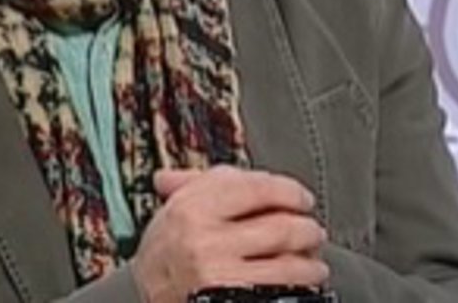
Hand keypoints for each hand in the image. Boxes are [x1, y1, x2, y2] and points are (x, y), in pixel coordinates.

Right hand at [130, 165, 328, 302]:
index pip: (258, 188)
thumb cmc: (165, 255)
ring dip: (311, 262)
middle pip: (281, 226)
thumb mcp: (174, 212)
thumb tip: (232, 168)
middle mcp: (205, 240)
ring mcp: (220, 276)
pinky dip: (300, 287)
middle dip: (307, 229)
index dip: (290, 191)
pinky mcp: (232, 302)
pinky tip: (304, 282)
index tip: (302, 198)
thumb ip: (203, 184)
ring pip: (288, 264)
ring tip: (313, 260)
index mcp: (192, 207)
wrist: (144, 300)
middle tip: (312, 231)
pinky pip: (281, 292)